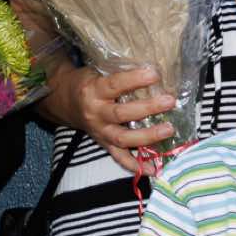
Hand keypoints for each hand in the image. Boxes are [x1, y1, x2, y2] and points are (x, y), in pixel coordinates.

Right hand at [43, 64, 176, 169]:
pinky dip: (136, 166)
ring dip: (147, 136)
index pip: (115, 84)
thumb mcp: (97, 71)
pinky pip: (119, 158)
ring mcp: (100, 132)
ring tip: (168, 129)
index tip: (155, 73)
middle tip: (169, 101)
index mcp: (93, 90)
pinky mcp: (104, 144)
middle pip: (122, 113)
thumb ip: (119, 72)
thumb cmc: (88, 82)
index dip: (135, 79)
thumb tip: (154, 67)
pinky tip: (154, 168)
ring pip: (123, 138)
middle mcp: (95, 113)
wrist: (66, 102)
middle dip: (147, 108)